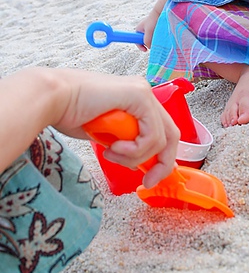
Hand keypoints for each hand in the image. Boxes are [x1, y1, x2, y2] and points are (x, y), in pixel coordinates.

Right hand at [0, 67, 179, 186]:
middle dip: (161, 164)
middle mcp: (144, 92)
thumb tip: (138, 163)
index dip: (161, 159)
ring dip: (136, 157)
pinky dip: (135, 149)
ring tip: (112, 153)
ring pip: (161, 139)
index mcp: (137, 99)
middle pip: (171, 134)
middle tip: (147, 181)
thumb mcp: (106, 134)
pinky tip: (114, 147)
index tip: (148, 179)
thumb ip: (124, 143)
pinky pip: (151, 134)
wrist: (53, 98)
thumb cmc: (70, 112)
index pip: (163, 131)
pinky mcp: (139, 95)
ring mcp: (143, 92)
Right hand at [135, 7, 160, 50]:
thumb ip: (147, 40)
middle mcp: (142, 30)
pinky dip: (156, 37)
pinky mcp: (153, 29)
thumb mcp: (148, 32)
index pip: (136, 41)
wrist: (160, 12)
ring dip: (153, 40)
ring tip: (158, 37)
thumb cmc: (153, 20)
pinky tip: (160, 35)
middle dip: (148, 43)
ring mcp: (148, 29)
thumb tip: (149, 47)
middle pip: (143, 41)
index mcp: (138, 30)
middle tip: (154, 44)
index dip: (140, 46)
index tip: (145, 50)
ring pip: (149, 39)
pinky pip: (154, 36)